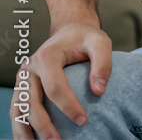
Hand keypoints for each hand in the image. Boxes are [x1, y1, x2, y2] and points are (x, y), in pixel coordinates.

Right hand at [10, 23, 111, 139]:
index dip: (68, 105)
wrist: (68, 31)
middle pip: (31, 102)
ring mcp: (23, 79)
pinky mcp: (22, 87)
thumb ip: (103, 63)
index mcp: (47, 57)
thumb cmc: (85, 38)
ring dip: (25, 130)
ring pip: (18, 109)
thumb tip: (99, 91)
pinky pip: (18, 110)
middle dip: (43, 124)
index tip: (83, 120)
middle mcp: (29, 69)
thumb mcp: (100, 42)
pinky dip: (21, 126)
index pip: (55, 86)